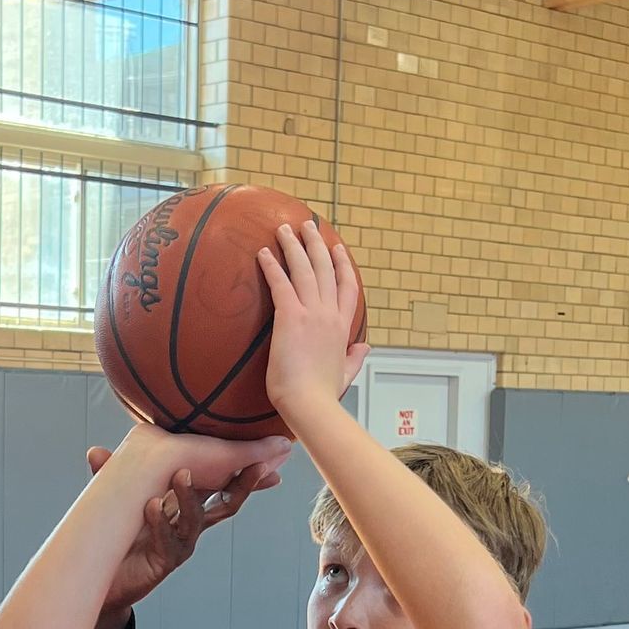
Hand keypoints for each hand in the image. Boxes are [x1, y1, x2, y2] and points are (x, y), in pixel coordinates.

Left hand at [88, 429, 288, 628]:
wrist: (100, 580)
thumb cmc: (116, 539)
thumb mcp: (118, 504)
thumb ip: (111, 479)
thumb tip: (94, 451)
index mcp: (185, 506)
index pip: (220, 483)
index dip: (243, 470)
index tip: (269, 454)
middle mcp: (189, 525)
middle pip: (226, 503)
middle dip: (243, 485)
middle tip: (256, 466)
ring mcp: (179, 543)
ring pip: (196, 519)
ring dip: (190, 495)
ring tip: (181, 474)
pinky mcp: (164, 561)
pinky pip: (168, 540)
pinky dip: (160, 522)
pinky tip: (152, 505)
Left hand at [258, 221, 365, 427]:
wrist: (311, 403)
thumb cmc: (323, 394)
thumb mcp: (346, 374)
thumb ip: (355, 357)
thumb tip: (365, 346)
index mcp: (343, 327)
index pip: (346, 287)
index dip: (342, 265)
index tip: (337, 248)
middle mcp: (330, 314)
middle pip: (326, 269)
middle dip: (317, 244)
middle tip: (308, 225)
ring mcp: (312, 314)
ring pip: (305, 269)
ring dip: (294, 246)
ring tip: (285, 228)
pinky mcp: (291, 318)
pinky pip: (281, 284)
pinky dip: (272, 266)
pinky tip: (263, 253)